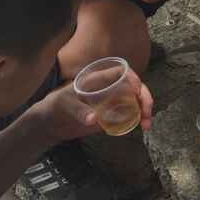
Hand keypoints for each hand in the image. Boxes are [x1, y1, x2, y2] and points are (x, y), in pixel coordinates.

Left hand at [32, 70, 152, 139]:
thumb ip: (78, 110)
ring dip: (145, 109)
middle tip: (148, 111)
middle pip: (134, 87)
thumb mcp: (64, 105)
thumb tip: (93, 120)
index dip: (132, 78)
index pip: (120, 72)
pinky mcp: (112, 115)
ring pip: (135, 101)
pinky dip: (139, 119)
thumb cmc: (56, 106)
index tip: (136, 90)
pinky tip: (143, 127)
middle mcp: (109, 88)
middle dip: (145, 96)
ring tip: (147, 124)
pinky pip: (130, 114)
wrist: (52, 123)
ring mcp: (112, 102)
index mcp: (98, 80)